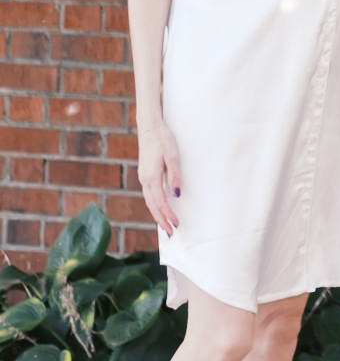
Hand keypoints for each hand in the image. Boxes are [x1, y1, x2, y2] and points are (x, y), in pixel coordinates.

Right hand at [136, 124, 181, 238]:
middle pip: (152, 205)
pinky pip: (149, 194)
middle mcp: (145, 179)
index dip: (167, 215)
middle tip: (171, 233)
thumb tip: (176, 195)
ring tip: (165, 226)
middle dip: (161, 220)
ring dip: (157, 214)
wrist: (149, 127)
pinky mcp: (145, 174)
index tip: (176, 225)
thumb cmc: (163, 139)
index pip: (160, 202)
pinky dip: (154, 205)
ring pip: (149, 201)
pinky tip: (159, 208)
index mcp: (151, 177)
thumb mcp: (173, 155)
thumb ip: (174, 175)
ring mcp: (143, 177)